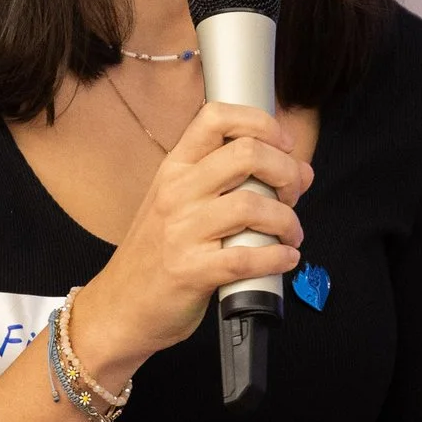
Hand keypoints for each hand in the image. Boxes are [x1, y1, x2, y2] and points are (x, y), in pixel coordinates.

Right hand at [74, 102, 313, 377]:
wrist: (120, 305)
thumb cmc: (157, 253)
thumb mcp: (183, 205)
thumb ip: (237, 184)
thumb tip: (302, 171)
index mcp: (175, 168)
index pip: (216, 117)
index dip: (260, 122)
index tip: (283, 144)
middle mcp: (177, 192)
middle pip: (246, 154)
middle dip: (285, 171)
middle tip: (293, 193)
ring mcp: (181, 231)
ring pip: (252, 205)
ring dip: (287, 220)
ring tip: (291, 234)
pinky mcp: (190, 271)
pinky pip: (247, 257)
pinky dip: (277, 258)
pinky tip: (285, 259)